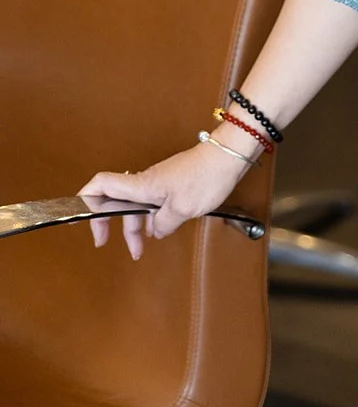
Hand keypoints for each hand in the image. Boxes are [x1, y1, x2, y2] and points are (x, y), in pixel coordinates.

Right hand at [78, 143, 250, 260]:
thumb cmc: (206, 178)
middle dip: (108, 223)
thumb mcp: (182, 209)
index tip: (78, 218)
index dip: (85, 199)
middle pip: (115, 201)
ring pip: (136, 205)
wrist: (229, 156)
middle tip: (104, 243)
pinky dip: (150, 218)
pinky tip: (158, 231)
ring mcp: (159, 182)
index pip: (102, 185)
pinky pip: (152, 203)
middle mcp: (146, 182)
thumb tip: (154, 230)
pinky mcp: (172, 184)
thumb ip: (163, 224)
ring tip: (139, 249)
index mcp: (142, 185)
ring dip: (134, 226)